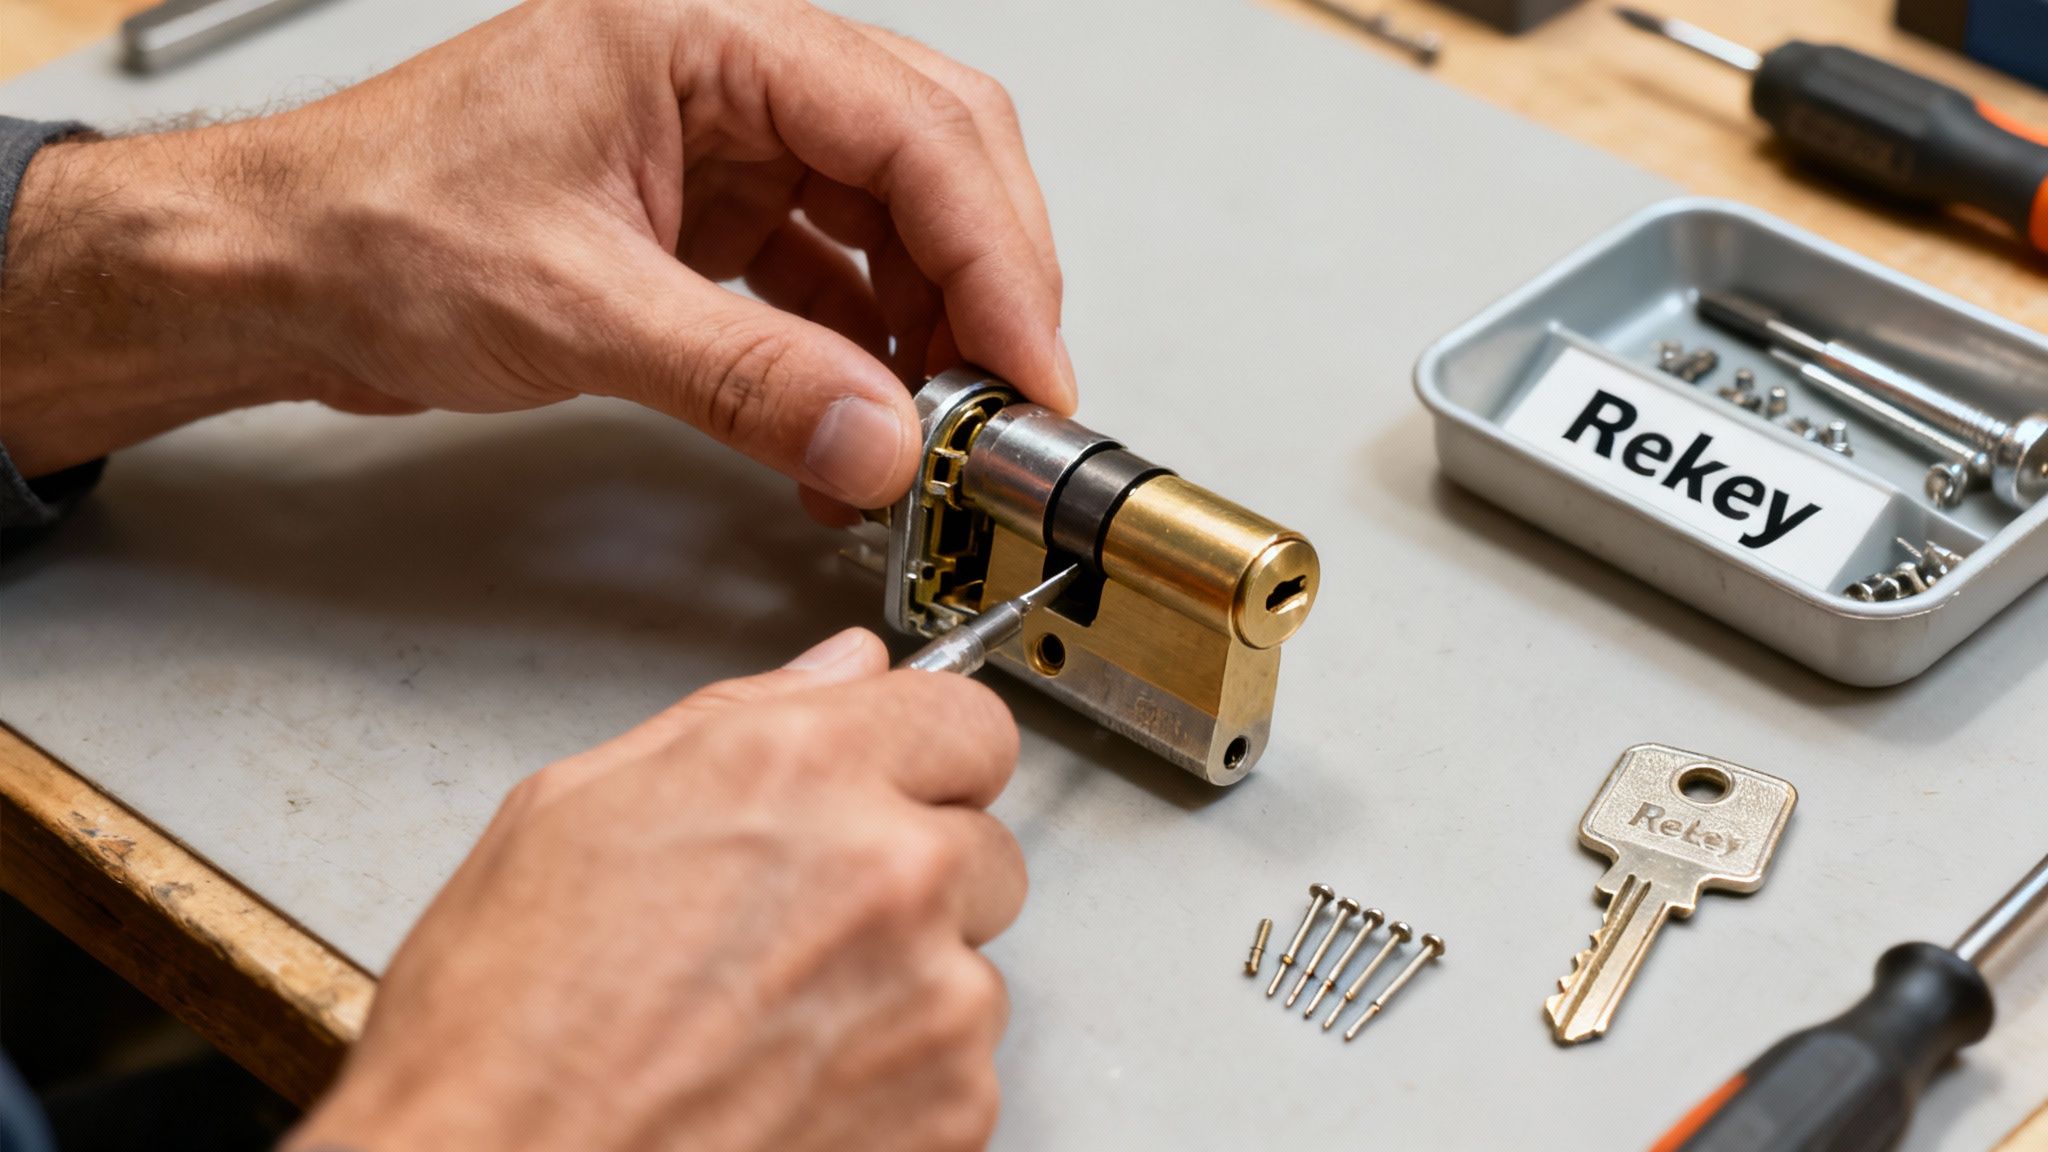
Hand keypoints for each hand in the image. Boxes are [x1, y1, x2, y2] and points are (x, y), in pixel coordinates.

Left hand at [1, 0, 1071, 513]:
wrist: (277, 270)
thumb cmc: (371, 229)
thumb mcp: (572, 308)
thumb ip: (744, 376)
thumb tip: (881, 438)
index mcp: (702, 34)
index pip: (911, 128)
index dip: (995, 254)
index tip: (1028, 368)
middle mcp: (728, 74)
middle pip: (930, 157)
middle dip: (986, 283)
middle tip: (1010, 401)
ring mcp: (724, 143)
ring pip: (891, 221)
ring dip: (929, 329)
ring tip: (935, 430)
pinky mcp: (709, 214)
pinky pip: (828, 276)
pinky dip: (859, 353)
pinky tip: (856, 425)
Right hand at [287, 628, 1025, 1151]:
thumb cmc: (504, 1031)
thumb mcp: (574, 810)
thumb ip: (741, 716)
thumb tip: (839, 669)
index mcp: (802, 773)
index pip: (968, 720)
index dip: (927, 751)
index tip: (900, 781)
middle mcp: (889, 874)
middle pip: (983, 843)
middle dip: (913, 871)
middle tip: (804, 921)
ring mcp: (933, 999)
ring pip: (970, 961)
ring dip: (906, 981)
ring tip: (772, 1018)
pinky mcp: (951, 1110)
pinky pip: (963, 1065)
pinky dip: (902, 1077)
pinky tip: (791, 1081)